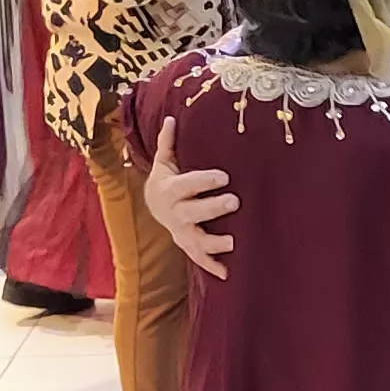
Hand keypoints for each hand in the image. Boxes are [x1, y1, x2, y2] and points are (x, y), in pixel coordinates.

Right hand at [142, 119, 237, 279]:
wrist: (153, 204)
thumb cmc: (167, 178)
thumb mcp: (165, 161)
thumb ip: (168, 142)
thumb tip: (171, 118)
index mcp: (170, 190)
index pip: (187, 185)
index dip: (204, 181)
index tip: (224, 176)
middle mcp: (175, 213)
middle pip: (193, 212)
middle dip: (213, 208)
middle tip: (236, 201)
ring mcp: (181, 232)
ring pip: (196, 240)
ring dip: (214, 243)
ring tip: (234, 242)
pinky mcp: (187, 244)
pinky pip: (198, 259)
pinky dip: (212, 267)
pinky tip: (228, 273)